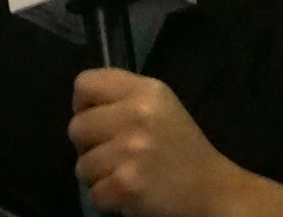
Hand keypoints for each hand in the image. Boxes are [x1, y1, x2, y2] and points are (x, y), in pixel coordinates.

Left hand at [71, 70, 245, 216]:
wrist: (207, 186)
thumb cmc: (179, 145)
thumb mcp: (160, 106)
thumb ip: (124, 99)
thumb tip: (83, 108)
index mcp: (146, 90)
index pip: (86, 83)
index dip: (86, 104)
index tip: (102, 120)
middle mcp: (136, 114)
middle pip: (76, 127)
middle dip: (90, 145)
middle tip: (116, 152)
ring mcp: (129, 150)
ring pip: (81, 165)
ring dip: (98, 175)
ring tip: (126, 172)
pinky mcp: (123, 184)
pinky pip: (92, 193)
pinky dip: (107, 198)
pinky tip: (129, 191)